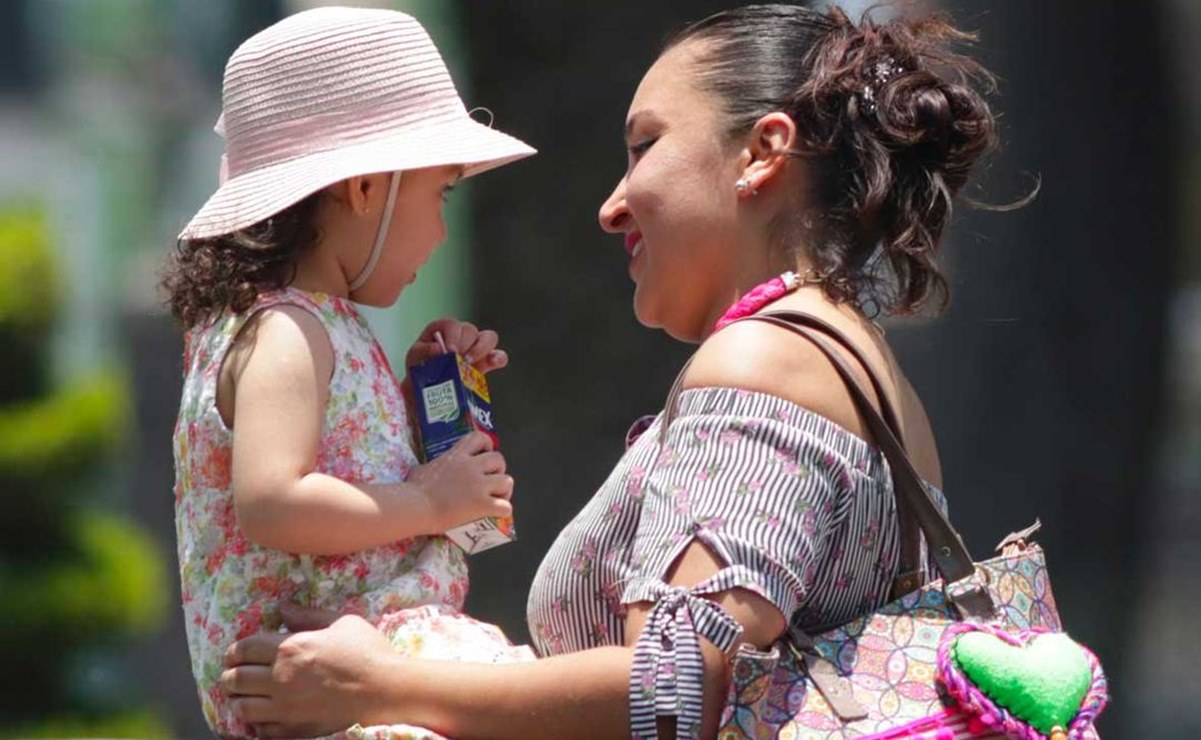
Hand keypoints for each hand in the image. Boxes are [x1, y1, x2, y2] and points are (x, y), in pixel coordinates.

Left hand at [221, 604, 395, 736]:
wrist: (385, 688)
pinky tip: (261, 715)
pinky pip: (261, 728)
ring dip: (237, 700)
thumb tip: (282, 608)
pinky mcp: (295, 728)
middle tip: (233, 674)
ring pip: (242, 707)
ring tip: (242, 696)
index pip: (244, 649)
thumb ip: (307, 615)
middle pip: (236, 678)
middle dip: (229, 675)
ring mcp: (286, 706)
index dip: (233, 651)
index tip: (234, 653)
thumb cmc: (366, 650)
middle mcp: (280, 677)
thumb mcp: (340, 621)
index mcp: (290, 647)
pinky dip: (255, 722)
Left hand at [406, 317, 507, 372]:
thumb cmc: (417, 376)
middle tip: (460, 360)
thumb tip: (438, 348)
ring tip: (471, 364)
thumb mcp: (413, 362)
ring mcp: (474, 349)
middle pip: (469, 330)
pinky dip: (497, 358)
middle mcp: (459, 337)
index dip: (453, 335)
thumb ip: (422, 353)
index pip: (450, 324)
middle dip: (466, 345)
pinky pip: (498, 356)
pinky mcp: (485, 364)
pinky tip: (493, 363)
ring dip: (482, 349)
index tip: (451, 351)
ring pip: (488, 337)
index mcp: (439, 332)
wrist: (425, 399)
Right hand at [408, 432, 513, 531]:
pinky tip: (496, 515)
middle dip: (498, 470)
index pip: (480, 438)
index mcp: (456, 456)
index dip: (487, 446)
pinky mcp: (482, 504)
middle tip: (490, 482)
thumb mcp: (420, 471)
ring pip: (507, 481)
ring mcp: (478, 485)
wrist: (414, 507)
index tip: (484, 455)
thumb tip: (424, 472)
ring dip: (504, 490)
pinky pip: (505, 506)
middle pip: (499, 459)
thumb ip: (429, 468)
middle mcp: (471, 467)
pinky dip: (503, 511)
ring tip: (496, 499)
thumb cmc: (412, 490)